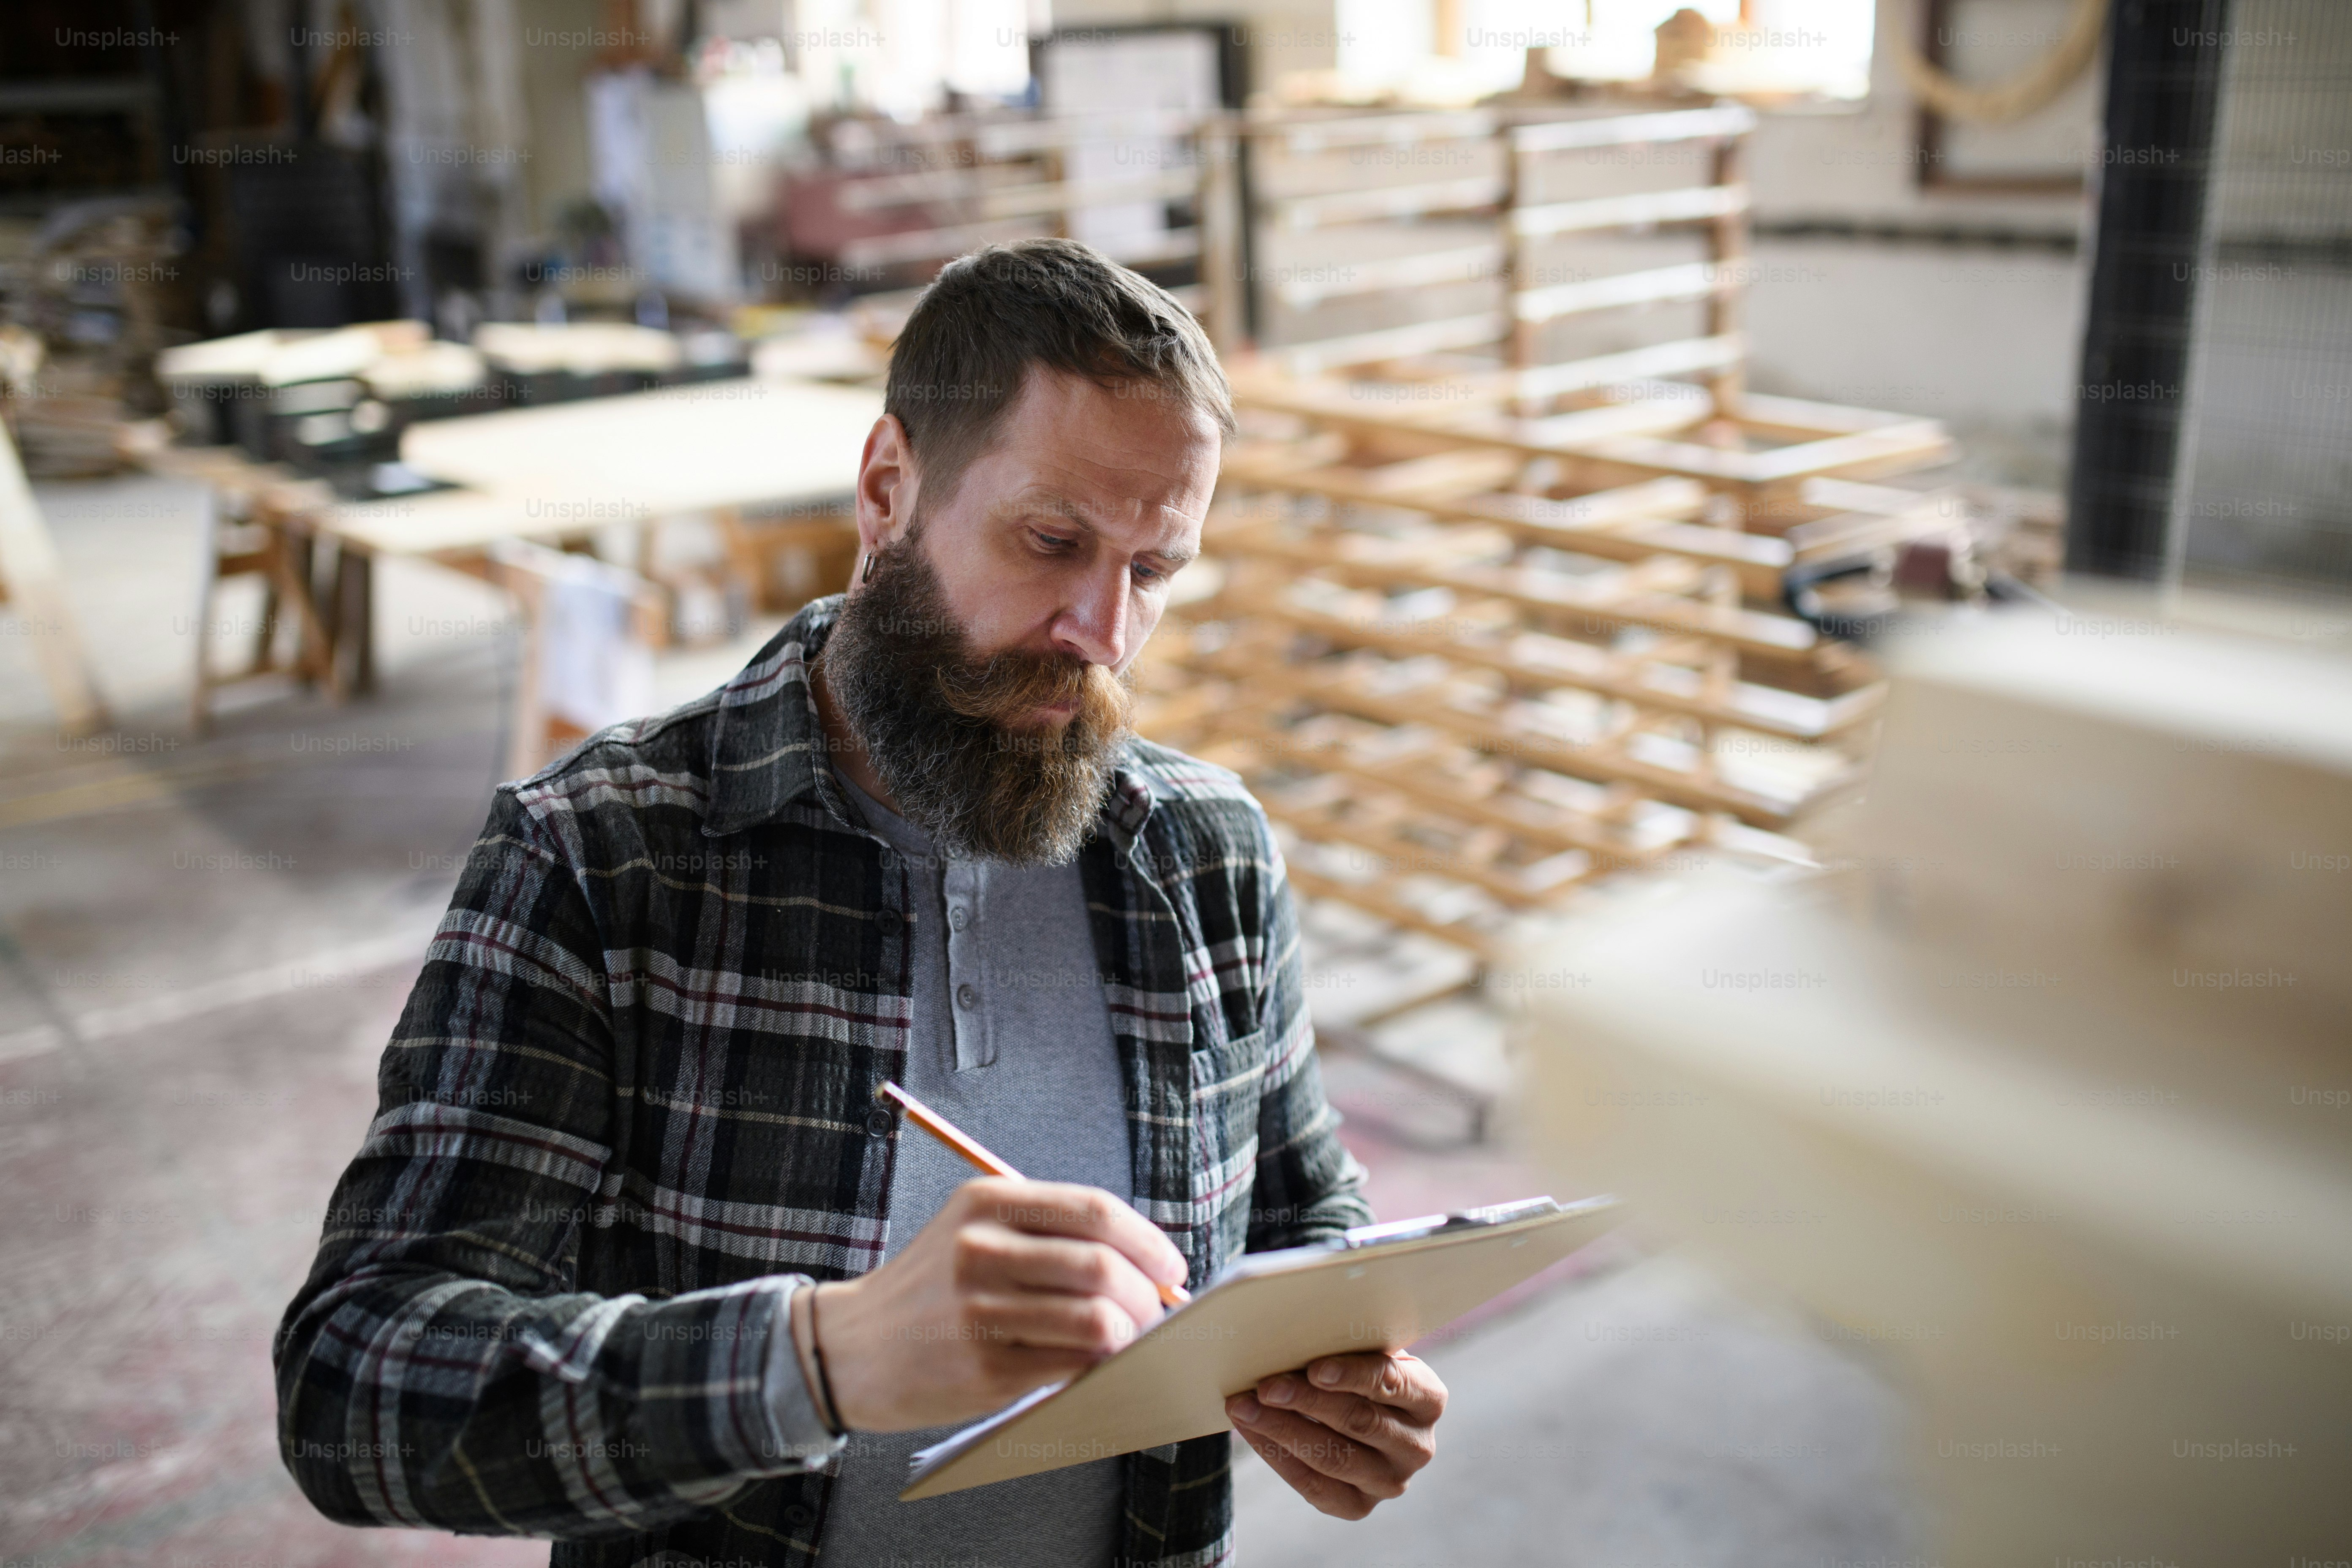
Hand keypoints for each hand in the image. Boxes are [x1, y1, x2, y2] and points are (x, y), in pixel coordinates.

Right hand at [800, 1177, 1188, 1431]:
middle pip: (1101, 1266)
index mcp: (987, 1202)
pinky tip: (1094, 1366)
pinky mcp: (981, 1367)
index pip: (1094, 1210)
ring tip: (1129, 1341)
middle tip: (1155, 1313)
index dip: (1147, 1240)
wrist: (853, 1348)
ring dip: (1129, 1335)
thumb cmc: (934, 1291)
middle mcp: (981, 1249)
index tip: (1171, 1266)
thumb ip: (1050, 1235)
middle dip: (1146, 1296)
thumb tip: (1143, 1263)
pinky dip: (1097, 1367)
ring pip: (1094, 1321)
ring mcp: (979, 1309)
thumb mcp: (976, 1232)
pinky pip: (1068, 1366)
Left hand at [1226, 1351, 1446, 1518]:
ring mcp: (1391, 1482)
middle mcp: (1418, 1446)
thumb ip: (1349, 1344)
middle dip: (1306, 1402)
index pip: (1392, 1384)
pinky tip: (1251, 1430)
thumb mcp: (1368, 1352)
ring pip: (1333, 1457)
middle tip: (1265, 1386)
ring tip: (1244, 1407)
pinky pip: (1314, 1485)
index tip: (1314, 1367)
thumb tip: (1296, 1334)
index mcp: (1428, 1399)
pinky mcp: (1359, 1506)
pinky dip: (1277, 1455)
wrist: (1364, 1415)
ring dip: (1282, 1429)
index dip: (1352, 1375)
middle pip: (1359, 1422)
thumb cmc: (1359, 1371)